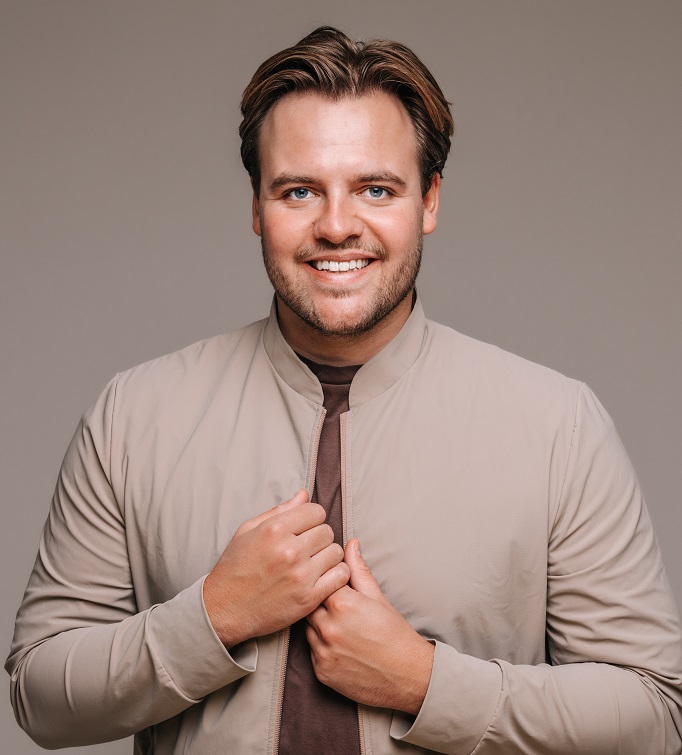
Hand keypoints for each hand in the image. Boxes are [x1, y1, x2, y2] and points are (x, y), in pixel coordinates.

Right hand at [203, 489, 349, 647]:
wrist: (223, 609)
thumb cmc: (234, 568)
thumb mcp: (247, 531)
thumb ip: (279, 511)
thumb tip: (304, 494)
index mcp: (274, 529)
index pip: (316, 511)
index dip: (312, 518)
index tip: (305, 529)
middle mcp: (289, 550)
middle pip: (327, 531)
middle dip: (319, 537)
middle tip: (308, 548)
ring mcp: (300, 575)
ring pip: (336, 552)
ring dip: (328, 556)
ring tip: (314, 563)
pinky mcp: (308, 598)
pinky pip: (340, 576)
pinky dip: (336, 575)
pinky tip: (323, 577)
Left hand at [306, 539, 433, 714]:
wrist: (408, 676)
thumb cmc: (394, 633)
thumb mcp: (377, 597)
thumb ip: (358, 569)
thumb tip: (350, 543)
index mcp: (342, 603)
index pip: (320, 581)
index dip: (327, 582)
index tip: (335, 585)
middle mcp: (328, 627)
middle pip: (309, 604)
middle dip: (320, 603)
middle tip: (338, 607)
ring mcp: (323, 652)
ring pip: (308, 628)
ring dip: (318, 625)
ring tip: (340, 627)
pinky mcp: (321, 672)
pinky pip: (311, 652)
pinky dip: (321, 647)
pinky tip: (340, 645)